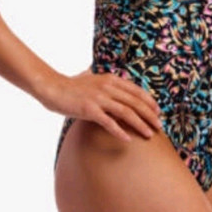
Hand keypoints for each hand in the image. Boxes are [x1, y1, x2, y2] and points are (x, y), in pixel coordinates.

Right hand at [38, 67, 163, 141]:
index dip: (149, 102)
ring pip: (126, 112)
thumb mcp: (89, 76)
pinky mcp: (89, 109)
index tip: (157, 112)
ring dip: (140, 124)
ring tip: (149, 134)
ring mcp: (99, 98)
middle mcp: (107, 87)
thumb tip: (98, 72)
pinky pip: (109, 122)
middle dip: (150, 115)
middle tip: (159, 127)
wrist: (52, 88)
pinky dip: (120, 131)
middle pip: (135, 102)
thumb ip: (99, 77)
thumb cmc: (70, 85)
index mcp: (110, 79)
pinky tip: (127, 140)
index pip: (136, 91)